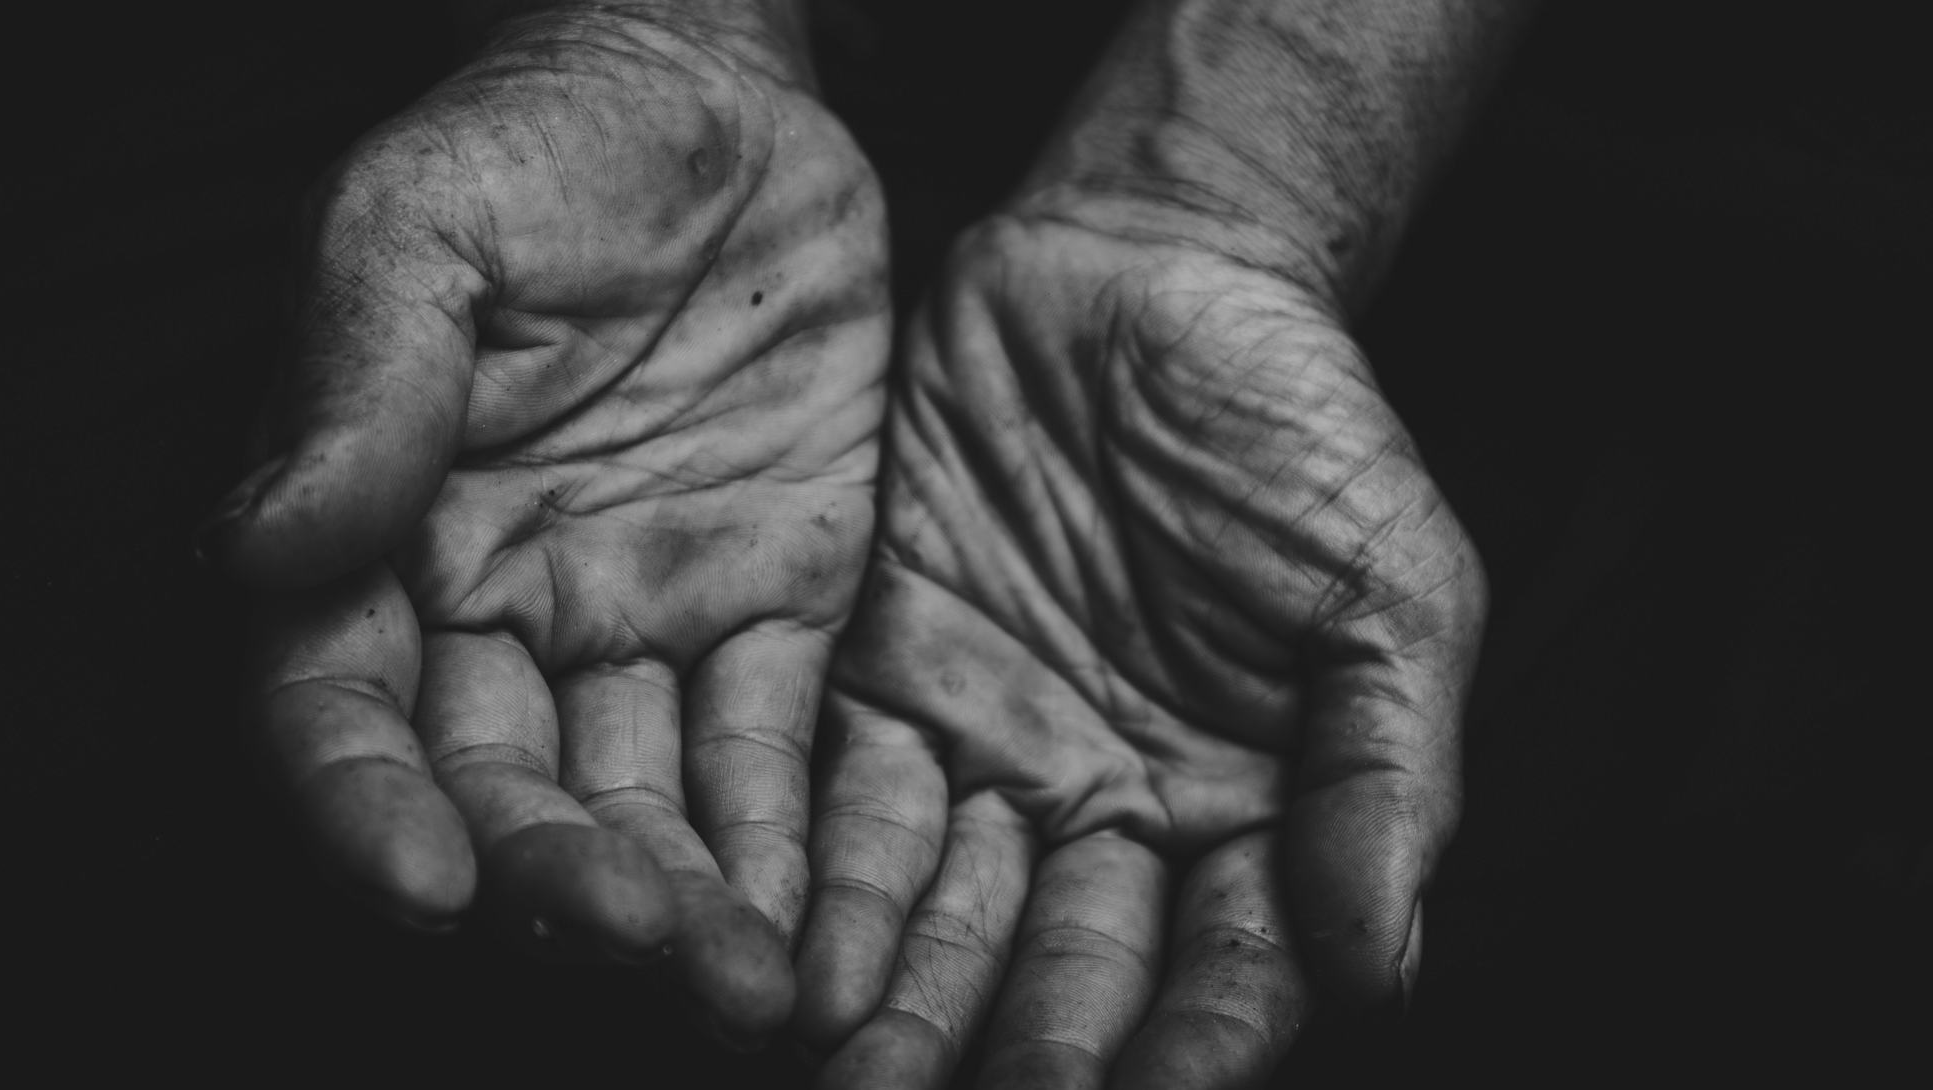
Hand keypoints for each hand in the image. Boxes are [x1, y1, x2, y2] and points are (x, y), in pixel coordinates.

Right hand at [200, 2, 887, 1044]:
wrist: (724, 97)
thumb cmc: (541, 140)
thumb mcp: (422, 230)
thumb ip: (361, 392)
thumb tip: (265, 551)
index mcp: (386, 529)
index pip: (343, 705)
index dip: (366, 805)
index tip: (425, 884)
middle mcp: (506, 603)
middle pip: (504, 785)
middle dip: (557, 881)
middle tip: (628, 942)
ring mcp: (645, 613)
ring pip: (641, 793)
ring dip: (680, 900)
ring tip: (735, 988)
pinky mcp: (777, 598)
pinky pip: (770, 742)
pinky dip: (785, 839)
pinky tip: (806, 929)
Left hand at [793, 208, 1485, 1086]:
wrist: (1148, 267)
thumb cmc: (1297, 422)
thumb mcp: (1389, 587)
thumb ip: (1384, 770)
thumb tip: (1386, 962)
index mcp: (1252, 804)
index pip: (1227, 967)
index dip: (1193, 1048)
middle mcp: (1114, 805)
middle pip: (1069, 969)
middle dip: (1023, 1054)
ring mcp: (997, 748)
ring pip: (949, 915)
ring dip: (905, 1009)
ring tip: (859, 1086)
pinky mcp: (889, 677)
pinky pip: (853, 805)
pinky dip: (831, 890)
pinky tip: (800, 969)